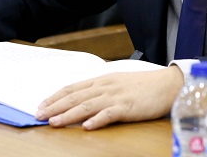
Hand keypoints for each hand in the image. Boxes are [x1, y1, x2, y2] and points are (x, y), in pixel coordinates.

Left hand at [35, 66, 184, 129]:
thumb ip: (100, 90)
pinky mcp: (129, 107)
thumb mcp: (118, 83)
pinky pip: (110, 114)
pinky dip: (97, 120)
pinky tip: (86, 127)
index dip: (55, 96)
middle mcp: (106, 86)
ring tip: (54, 122)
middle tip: (38, 115)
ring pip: (88, 105)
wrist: (168, 84)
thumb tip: (82, 98)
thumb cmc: (144, 85)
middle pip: (76, 97)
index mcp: (103, 80)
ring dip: (69, 114)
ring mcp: (117, 96)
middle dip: (55, 106)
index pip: (73, 88)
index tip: (41, 105)